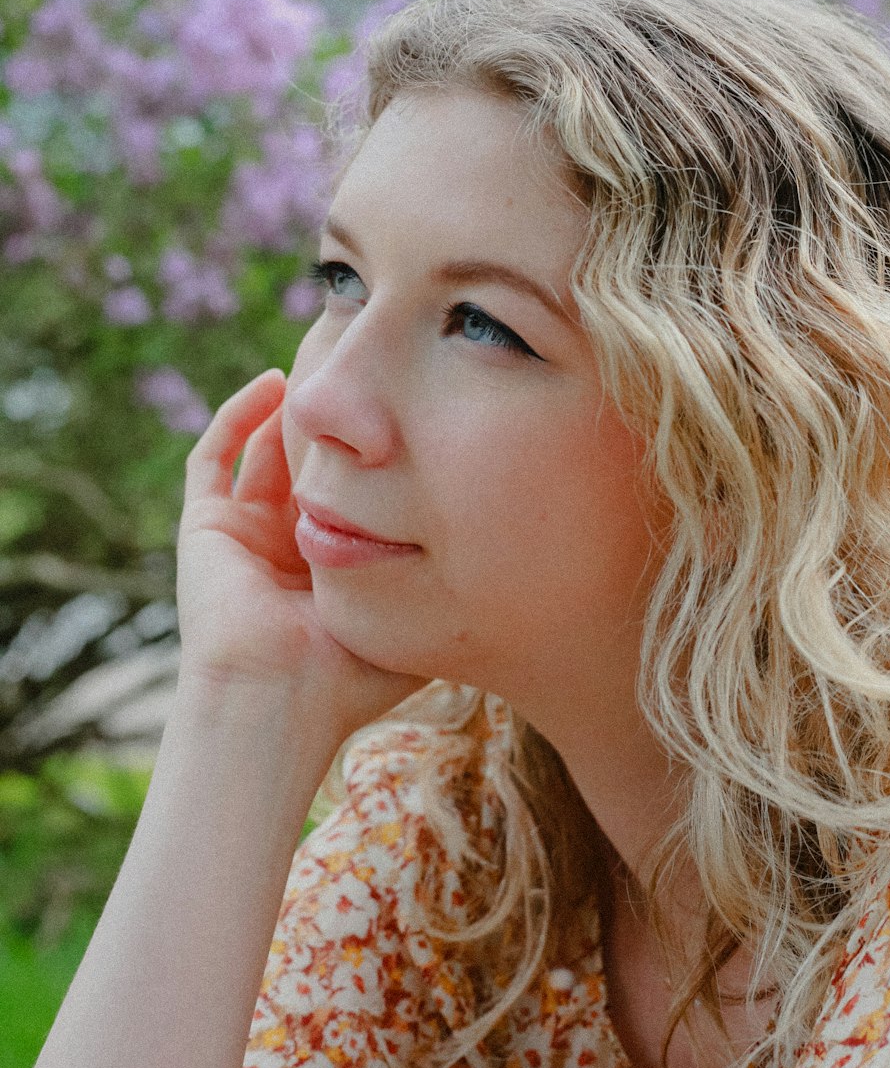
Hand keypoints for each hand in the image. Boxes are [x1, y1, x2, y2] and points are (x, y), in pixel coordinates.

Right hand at [174, 369, 423, 782]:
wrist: (279, 701)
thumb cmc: (349, 676)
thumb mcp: (410, 622)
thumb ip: (441, 589)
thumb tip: (506, 563)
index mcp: (328, 568)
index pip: (349, 496)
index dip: (372, 457)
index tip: (409, 417)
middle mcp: (283, 548)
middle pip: (305, 467)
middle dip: (333, 427)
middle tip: (368, 380)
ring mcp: (241, 536)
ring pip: (262, 454)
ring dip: (289, 413)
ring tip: (322, 366)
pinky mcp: (205, 527)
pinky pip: (211, 459)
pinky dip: (238, 416)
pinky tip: (273, 384)